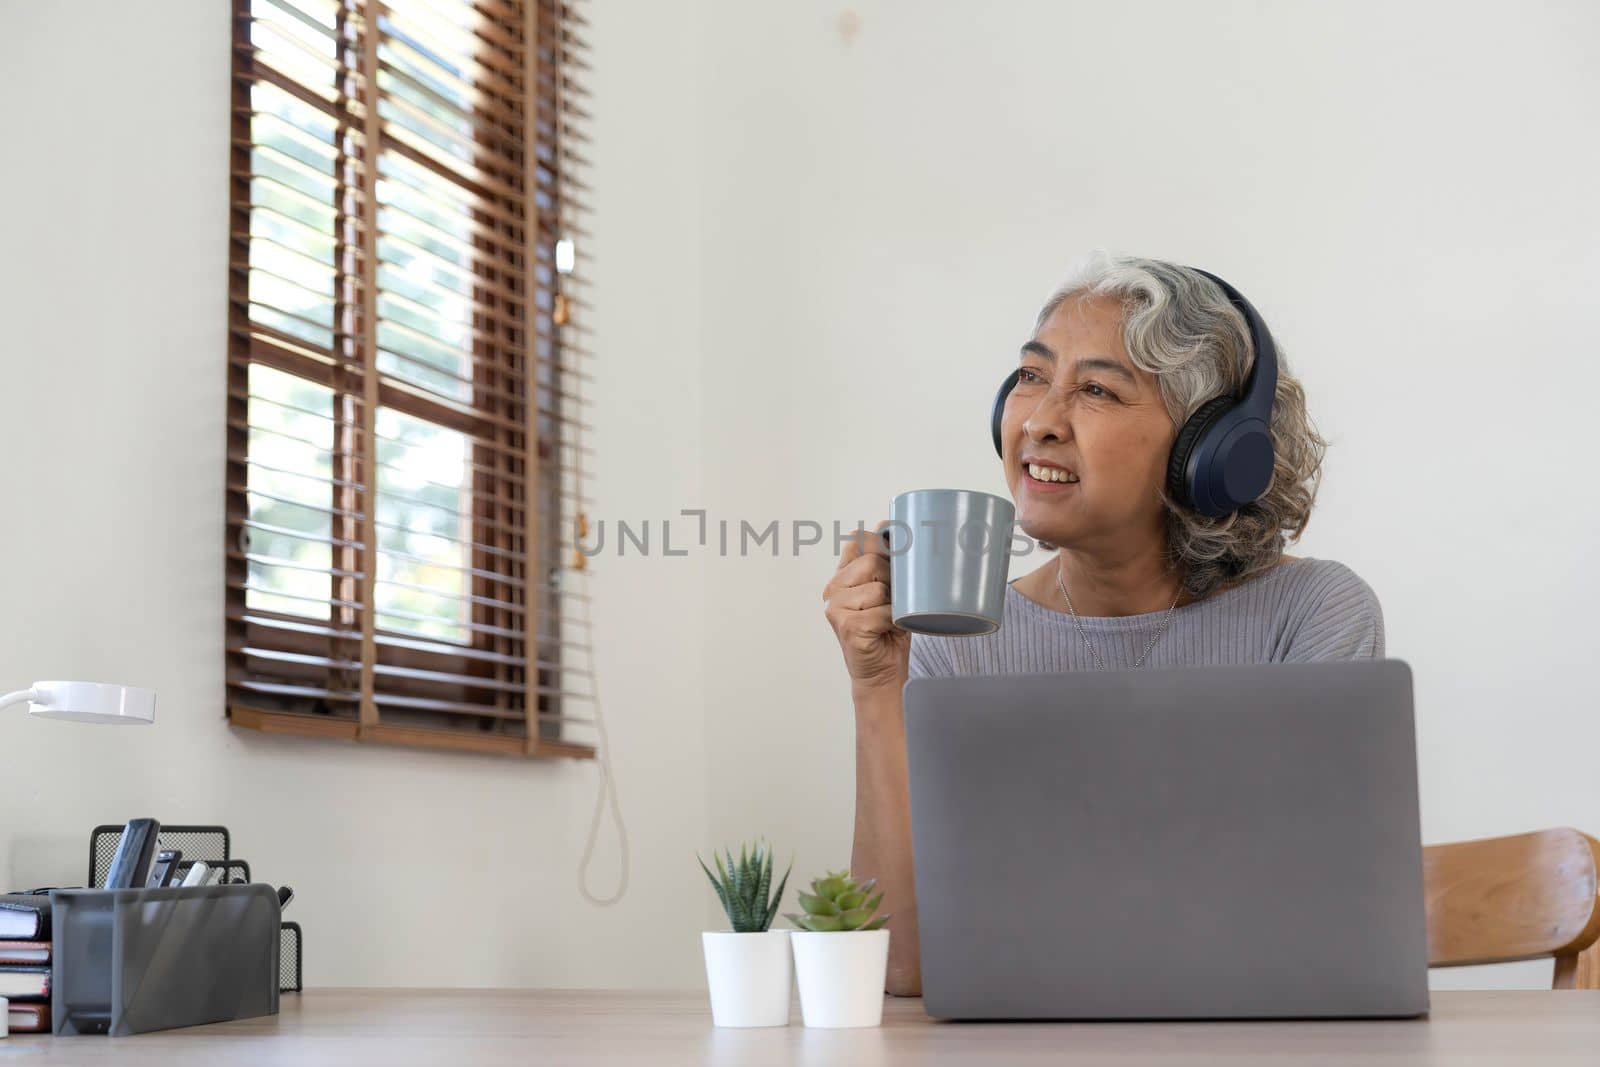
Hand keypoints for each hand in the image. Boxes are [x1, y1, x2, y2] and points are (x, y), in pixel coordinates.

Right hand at [823, 519, 910, 694]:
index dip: (881, 541)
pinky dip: (893, 621)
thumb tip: (887, 523)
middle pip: (872, 562)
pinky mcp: (846, 625)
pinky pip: (881, 611)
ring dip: (894, 604)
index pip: (858, 541)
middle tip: (898, 598)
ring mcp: (835, 607)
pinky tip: (887, 631)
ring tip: (891, 618)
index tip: (900, 553)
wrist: (883, 672)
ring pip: (878, 588)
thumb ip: (887, 564)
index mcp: (842, 576)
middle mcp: (833, 588)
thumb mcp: (890, 592)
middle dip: (894, 578)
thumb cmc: (889, 631)